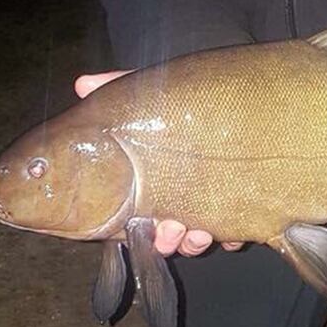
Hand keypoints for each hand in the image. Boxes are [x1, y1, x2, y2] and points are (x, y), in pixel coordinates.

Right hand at [74, 69, 242, 256]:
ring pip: (198, 238)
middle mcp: (182, 195)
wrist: (244, 96)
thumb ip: (121, 85)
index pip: (140, 214)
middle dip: (167, 239)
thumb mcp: (155, 89)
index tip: (143, 226)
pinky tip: (233, 234)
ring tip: (200, 233)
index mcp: (157, 178)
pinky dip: (233, 236)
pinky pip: (237, 232)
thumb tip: (82, 84)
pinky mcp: (242, 205)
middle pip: (168, 233)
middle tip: (171, 230)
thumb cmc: (193, 99)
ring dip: (195, 242)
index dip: (139, 227)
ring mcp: (213, 202)